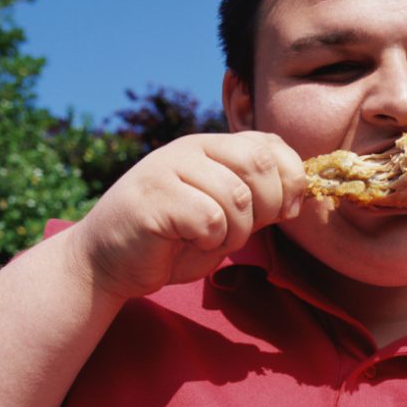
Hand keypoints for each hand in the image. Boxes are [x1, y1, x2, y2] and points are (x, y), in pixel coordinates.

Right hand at [68, 132, 304, 299]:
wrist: (107, 262)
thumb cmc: (173, 241)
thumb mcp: (226, 215)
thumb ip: (257, 199)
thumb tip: (299, 196)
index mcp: (213, 147)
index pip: (270, 144)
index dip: (291, 178)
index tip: (287, 211)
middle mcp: (191, 149)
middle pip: (259, 163)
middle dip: (268, 206)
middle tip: (245, 231)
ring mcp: (168, 168)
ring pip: (237, 196)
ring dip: (235, 231)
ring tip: (209, 239)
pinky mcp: (153, 197)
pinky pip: (209, 218)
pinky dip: (209, 240)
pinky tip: (186, 242)